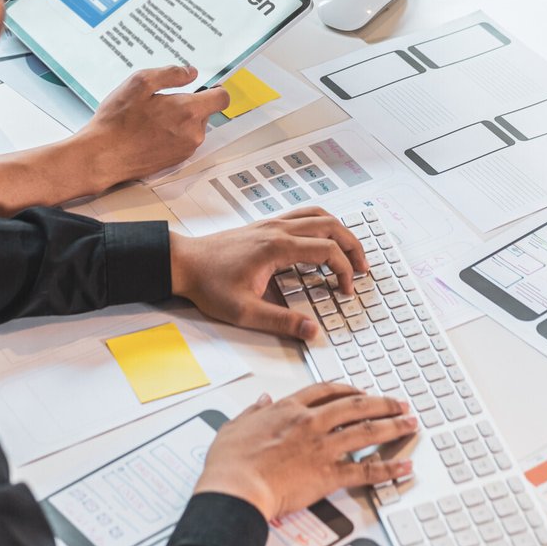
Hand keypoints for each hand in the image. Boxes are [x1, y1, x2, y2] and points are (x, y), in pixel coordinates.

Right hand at [77, 65, 229, 189]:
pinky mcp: (176, 160)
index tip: (203, 87)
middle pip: (204, 111)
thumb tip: (190, 72)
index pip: (222, 98)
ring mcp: (185, 149)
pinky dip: (172, 134)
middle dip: (188, 104)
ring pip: (193, 126)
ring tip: (151, 118)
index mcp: (188, 111)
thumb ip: (171, 74)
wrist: (103, 156)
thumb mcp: (140, 83)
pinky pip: (183, 140)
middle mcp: (192, 133)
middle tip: (161, 102)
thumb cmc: (117, 122)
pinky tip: (150, 132)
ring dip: (179, 119)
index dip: (214, 89)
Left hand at [171, 208, 367, 338]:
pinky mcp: (265, 226)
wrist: (184, 263)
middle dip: (353, 245)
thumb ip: (281, 321)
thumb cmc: (209, 284)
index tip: (347, 290)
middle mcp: (277, 230)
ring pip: (317, 215)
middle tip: (363, 268)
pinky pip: (302, 215)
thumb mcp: (244, 312)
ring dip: (339, 230)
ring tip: (350, 251)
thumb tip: (312, 330)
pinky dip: (321, 224)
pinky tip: (321, 240)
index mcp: (277, 248)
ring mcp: (271, 224)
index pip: (326, 250)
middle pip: (330, 225)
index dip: (344, 269)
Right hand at [194, 385, 415, 518]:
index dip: (347, 389)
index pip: (326, 391)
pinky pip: (365, 469)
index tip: (359, 391)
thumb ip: (254, 411)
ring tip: (409, 423)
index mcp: (289, 409)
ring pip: (366, 430)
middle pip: (355, 404)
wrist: (236, 487)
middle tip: (398, 403)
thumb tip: (262, 401)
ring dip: (392, 425)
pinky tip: (403, 466)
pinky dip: (388, 468)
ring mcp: (322, 447)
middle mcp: (310, 423)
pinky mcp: (328, 473)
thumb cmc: (232, 462)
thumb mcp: (235, 425)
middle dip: (381, 402)